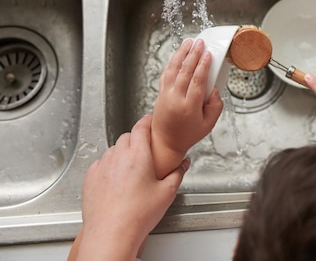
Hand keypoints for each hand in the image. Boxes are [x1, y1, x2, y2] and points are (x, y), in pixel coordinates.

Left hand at [77, 115, 188, 260]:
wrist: (111, 234)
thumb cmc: (137, 216)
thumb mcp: (166, 193)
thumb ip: (177, 173)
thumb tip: (184, 164)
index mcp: (138, 155)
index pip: (141, 127)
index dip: (147, 121)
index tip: (150, 121)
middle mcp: (118, 156)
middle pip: (127, 137)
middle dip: (136, 139)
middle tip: (145, 150)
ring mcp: (102, 166)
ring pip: (113, 150)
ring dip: (122, 153)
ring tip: (131, 169)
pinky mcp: (91, 178)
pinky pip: (101, 163)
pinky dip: (109, 166)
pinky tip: (117, 180)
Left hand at [151, 38, 223, 177]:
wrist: (165, 142)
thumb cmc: (187, 134)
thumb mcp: (209, 125)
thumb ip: (215, 106)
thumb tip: (215, 90)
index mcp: (189, 107)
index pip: (197, 81)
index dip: (203, 66)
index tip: (209, 54)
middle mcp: (175, 99)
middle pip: (185, 71)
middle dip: (193, 54)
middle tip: (200, 43)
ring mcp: (165, 95)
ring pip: (173, 69)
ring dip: (181, 54)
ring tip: (189, 43)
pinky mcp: (160, 93)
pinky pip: (166, 74)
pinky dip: (172, 62)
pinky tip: (178, 55)